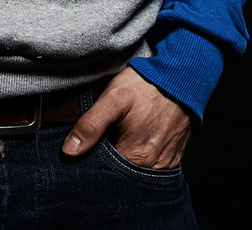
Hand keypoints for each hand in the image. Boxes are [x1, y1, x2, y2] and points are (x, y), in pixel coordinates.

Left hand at [61, 67, 190, 168]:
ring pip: (136, 172)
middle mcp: (152, 166)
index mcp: (135, 156)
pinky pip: (153, 167)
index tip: (85, 151)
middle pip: (121, 175)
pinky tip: (134, 141)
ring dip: (125, 161)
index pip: (104, 175)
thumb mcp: (114, 98)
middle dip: (109, 164)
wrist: (182, 75)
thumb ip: (90, 125)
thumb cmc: (147, 85)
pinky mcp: (174, 156)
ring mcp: (165, 163)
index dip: (92, 164)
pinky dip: (141, 160)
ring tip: (119, 138)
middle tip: (103, 139)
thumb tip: (69, 152)